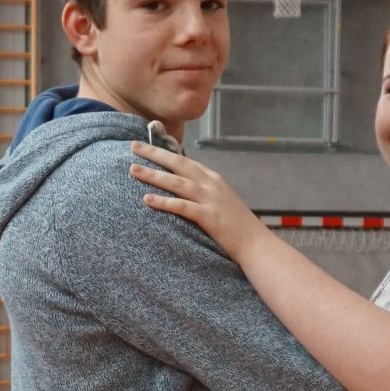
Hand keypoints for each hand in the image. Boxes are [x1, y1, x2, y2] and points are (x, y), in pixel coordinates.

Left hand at [130, 142, 263, 262]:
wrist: (256, 243)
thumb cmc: (236, 226)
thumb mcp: (220, 200)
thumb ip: (203, 191)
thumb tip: (183, 187)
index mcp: (213, 179)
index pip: (185, 160)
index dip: (165, 152)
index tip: (146, 146)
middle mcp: (211, 184)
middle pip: (178, 164)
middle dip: (154, 154)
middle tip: (133, 146)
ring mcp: (210, 199)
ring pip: (177, 182)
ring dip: (154, 175)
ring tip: (133, 170)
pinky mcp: (209, 216)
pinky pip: (182, 206)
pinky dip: (164, 202)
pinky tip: (147, 199)